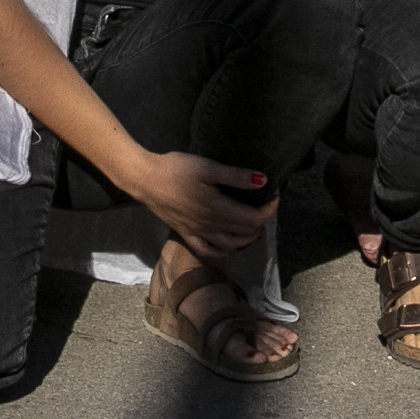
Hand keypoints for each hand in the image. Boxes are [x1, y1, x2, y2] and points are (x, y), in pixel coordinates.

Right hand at [130, 149, 272, 259]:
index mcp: (218, 209)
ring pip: (230, 246)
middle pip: (245, 234)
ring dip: (246, 240)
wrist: (145, 179)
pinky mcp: (186, 235)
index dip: (268, 210)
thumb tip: (262, 181)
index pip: (253, 218)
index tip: (274, 195)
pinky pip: (209, 251)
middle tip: (264, 207)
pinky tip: (229, 244)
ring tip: (253, 226)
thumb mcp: (207, 167)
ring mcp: (198, 233)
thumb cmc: (176, 169)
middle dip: (260, 223)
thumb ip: (235, 176)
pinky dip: (224, 251)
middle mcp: (211, 226)